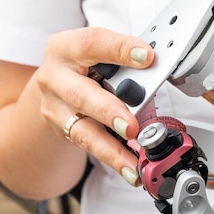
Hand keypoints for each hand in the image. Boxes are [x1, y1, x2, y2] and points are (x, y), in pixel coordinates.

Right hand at [36, 27, 153, 182]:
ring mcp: (55, 107)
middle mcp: (55, 76)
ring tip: (134, 161)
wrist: (55, 85)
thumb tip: (158, 68)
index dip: (120, 49)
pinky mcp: (62, 130)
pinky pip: (89, 146)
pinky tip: (130, 169)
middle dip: (109, 111)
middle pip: (81, 94)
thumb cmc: (87, 65)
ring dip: (112, 148)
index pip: (94, 43)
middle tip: (132, 126)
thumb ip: (125, 60)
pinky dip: (113, 159)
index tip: (148, 57)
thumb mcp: (101, 53)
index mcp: (68, 47)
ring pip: (83, 129)